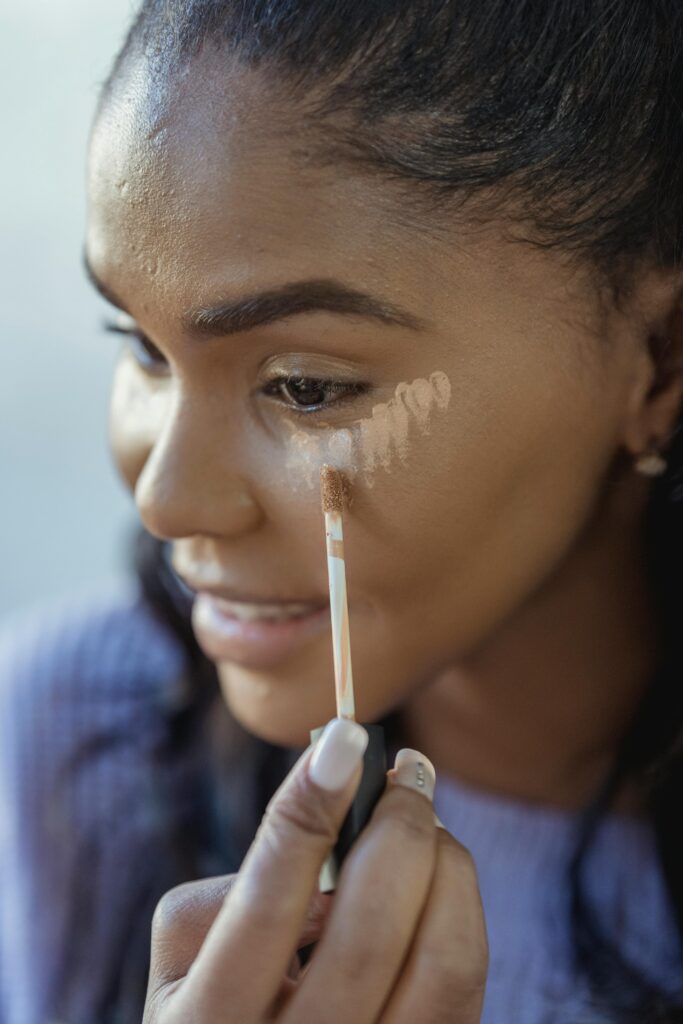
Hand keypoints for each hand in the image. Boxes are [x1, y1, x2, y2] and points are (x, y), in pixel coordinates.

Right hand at [143, 718, 487, 1022]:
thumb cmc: (214, 1002)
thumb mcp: (186, 958)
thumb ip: (236, 892)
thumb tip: (334, 838)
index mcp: (208, 1021)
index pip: (267, 902)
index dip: (308, 809)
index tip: (343, 736)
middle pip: (370, 931)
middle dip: (399, 828)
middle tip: (408, 773)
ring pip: (442, 961)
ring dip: (446, 864)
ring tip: (426, 823)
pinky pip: (466, 982)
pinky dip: (460, 907)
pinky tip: (437, 878)